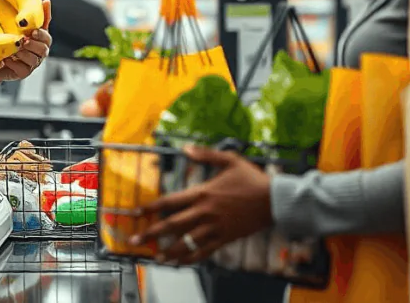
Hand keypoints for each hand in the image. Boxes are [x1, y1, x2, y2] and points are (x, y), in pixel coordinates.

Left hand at [0, 0, 52, 97]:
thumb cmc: (10, 40)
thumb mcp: (21, 26)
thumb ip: (36, 16)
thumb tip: (46, 1)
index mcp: (40, 41)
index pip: (47, 37)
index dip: (42, 34)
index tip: (34, 31)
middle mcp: (38, 53)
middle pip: (44, 50)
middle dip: (34, 44)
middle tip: (24, 40)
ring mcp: (32, 64)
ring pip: (34, 60)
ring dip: (23, 53)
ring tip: (14, 48)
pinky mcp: (23, 73)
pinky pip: (23, 69)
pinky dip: (14, 63)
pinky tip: (6, 59)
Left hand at [131, 145, 273, 264]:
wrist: (274, 200)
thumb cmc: (252, 179)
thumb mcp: (229, 160)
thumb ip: (206, 154)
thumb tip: (186, 148)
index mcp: (202, 193)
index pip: (170, 202)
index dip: (151, 207)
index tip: (136, 212)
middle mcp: (205, 212)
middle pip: (172, 225)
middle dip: (151, 233)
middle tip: (135, 239)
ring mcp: (214, 228)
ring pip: (186, 242)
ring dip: (168, 250)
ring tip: (156, 256)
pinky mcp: (225, 238)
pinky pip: (204, 251)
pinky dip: (191, 258)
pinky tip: (181, 262)